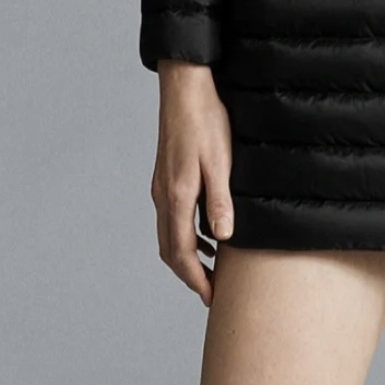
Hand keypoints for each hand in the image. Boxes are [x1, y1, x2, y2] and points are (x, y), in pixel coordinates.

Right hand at [150, 60, 233, 305]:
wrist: (184, 88)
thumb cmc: (206, 120)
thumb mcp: (220, 161)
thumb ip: (220, 200)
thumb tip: (223, 238)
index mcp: (177, 196)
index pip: (182, 252)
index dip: (196, 279)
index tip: (210, 297)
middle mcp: (164, 196)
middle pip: (170, 250)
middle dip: (189, 274)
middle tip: (210, 291)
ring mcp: (161, 187)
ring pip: (168, 235)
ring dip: (187, 255)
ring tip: (211, 267)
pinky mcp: (165, 177)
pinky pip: (172, 217)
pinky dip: (185, 234)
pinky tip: (207, 232)